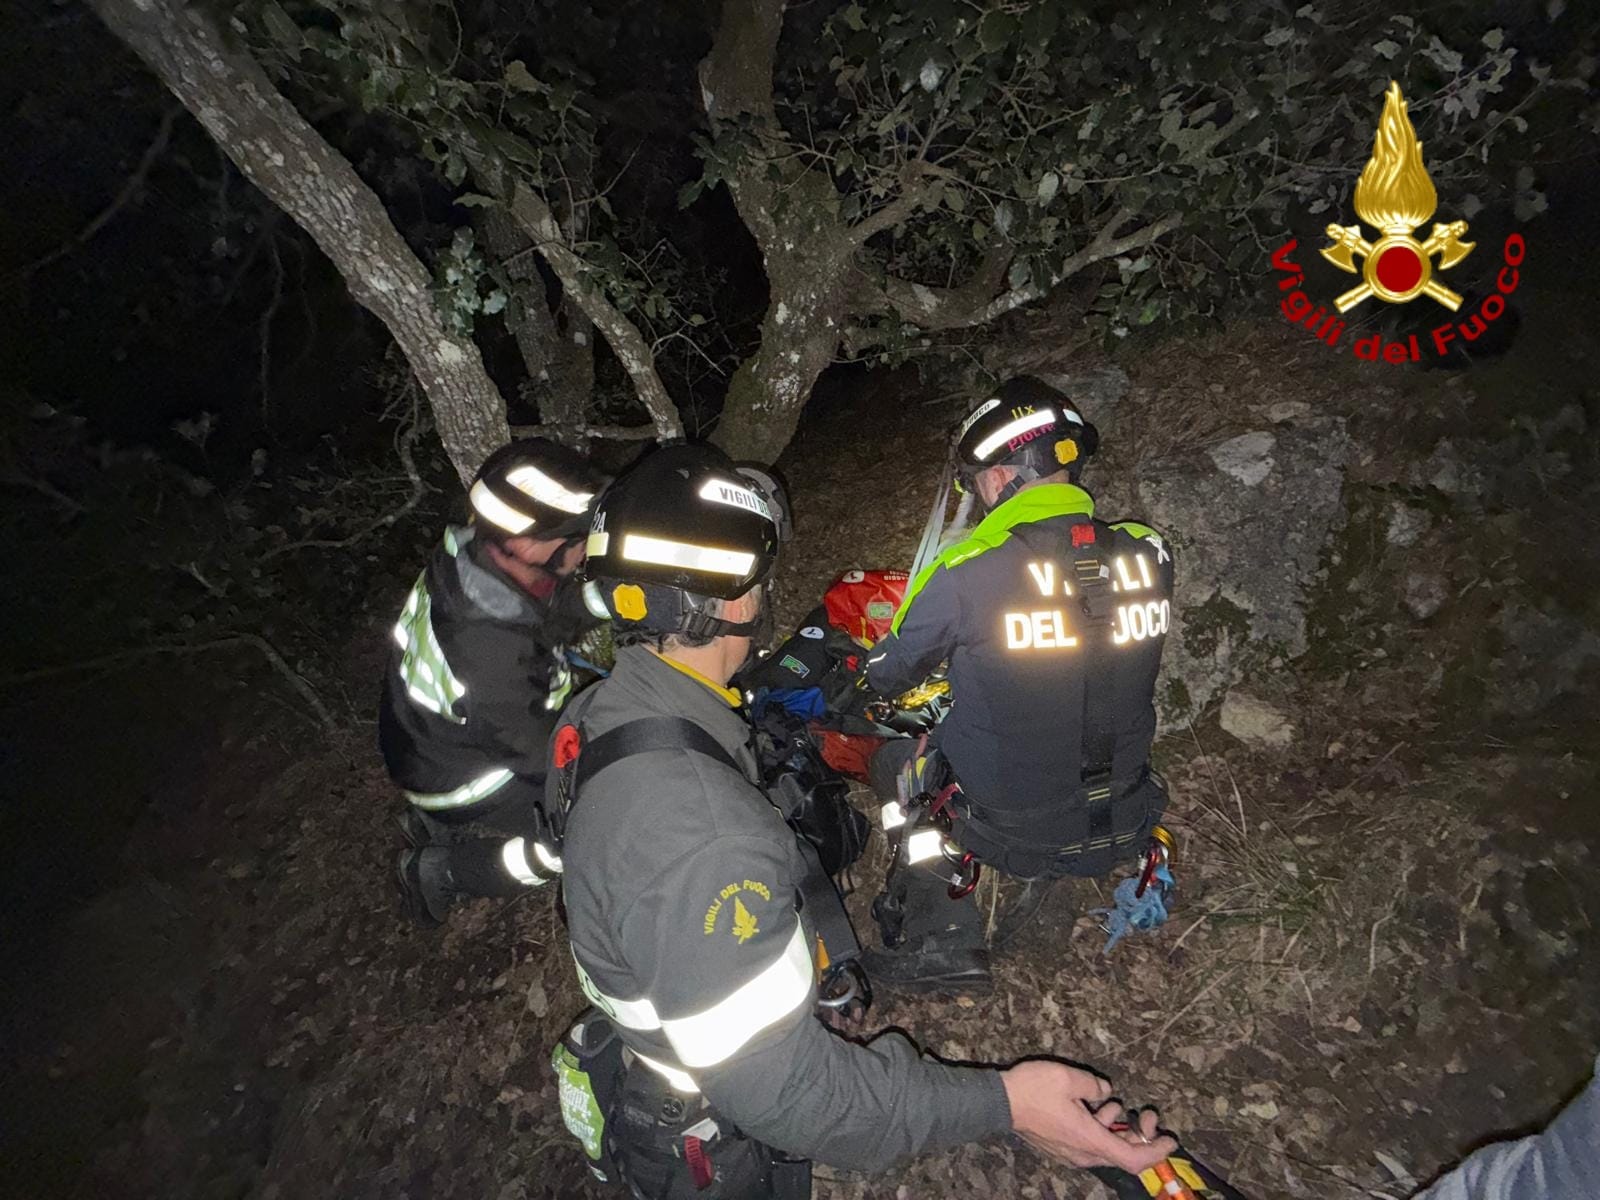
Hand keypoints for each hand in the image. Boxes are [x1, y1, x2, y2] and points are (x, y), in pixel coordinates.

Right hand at [1002, 1060, 1177, 1172]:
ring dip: (1117, 1129)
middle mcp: (1083, 1153)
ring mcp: (1070, 1153)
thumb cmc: (1034, 1089)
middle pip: (1122, 1155)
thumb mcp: (1070, 1078)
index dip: (1156, 1151)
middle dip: (1139, 1135)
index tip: (1170, 1138)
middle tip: (1144, 1112)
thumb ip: (1095, 1085)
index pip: (1133, 1158)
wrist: (999, 1101)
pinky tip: (1094, 1106)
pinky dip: (1100, 1129)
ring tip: (1114, 1105)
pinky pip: (1090, 1144)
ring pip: (1105, 1148)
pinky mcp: (1060, 1147)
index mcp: (1089, 1140)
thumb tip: (1106, 1091)